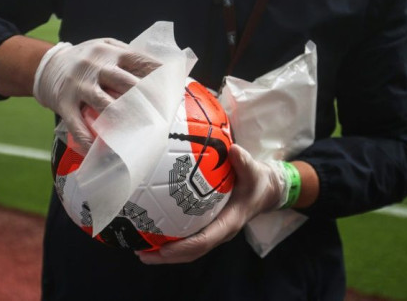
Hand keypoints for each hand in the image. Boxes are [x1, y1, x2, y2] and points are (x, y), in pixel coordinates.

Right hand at [33, 38, 158, 141]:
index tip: (172, 90)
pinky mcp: (63, 102)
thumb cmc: (84, 59)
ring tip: (138, 135)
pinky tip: (98, 150)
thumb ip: (128, 57)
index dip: (158, 76)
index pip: (139, 61)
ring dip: (122, 121)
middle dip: (146, 100)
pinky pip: (76, 124)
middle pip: (125, 83)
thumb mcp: (105, 47)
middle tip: (162, 116)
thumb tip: (163, 71)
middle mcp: (94, 66)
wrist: (45, 64)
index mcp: (110, 52)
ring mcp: (78, 85)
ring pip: (104, 104)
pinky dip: (88, 139)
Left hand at [137, 144, 286, 263]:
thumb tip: (234, 150)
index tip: (163, 249)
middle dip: (167, 256)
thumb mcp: (254, 171)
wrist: (265, 189)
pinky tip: (153, 233)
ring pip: (189, 249)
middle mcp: (220, 232)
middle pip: (192, 252)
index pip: (204, 240)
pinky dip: (171, 240)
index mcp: (229, 222)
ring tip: (141, 250)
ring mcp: (214, 231)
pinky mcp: (209, 226)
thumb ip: (244, 163)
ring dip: (165, 253)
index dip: (183, 247)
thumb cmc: (257, 181)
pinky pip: (189, 238)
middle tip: (141, 253)